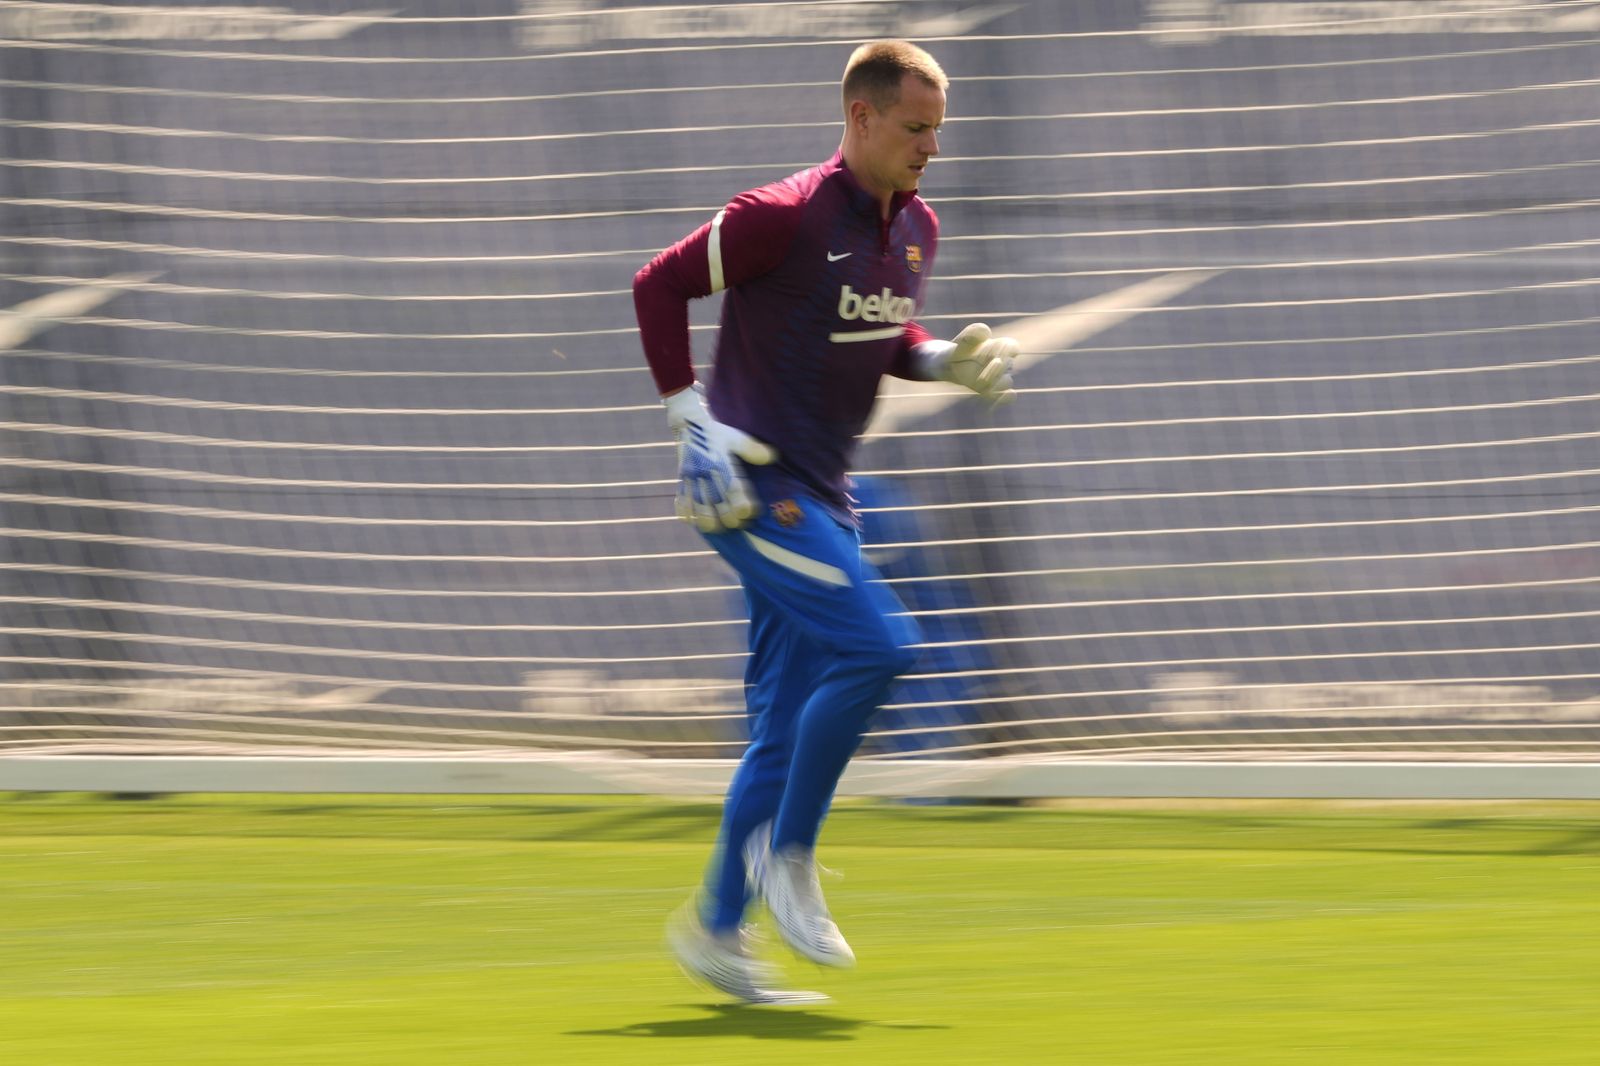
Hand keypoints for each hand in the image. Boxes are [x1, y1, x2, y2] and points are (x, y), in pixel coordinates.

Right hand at [663, 386, 777, 531]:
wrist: (688, 424)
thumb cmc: (717, 434)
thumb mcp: (736, 438)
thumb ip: (752, 449)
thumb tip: (773, 456)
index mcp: (721, 463)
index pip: (732, 489)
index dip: (741, 505)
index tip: (749, 512)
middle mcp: (705, 473)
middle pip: (717, 505)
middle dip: (729, 518)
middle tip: (738, 523)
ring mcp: (691, 479)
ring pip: (698, 509)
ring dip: (708, 522)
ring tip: (718, 527)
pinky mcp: (681, 481)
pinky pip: (681, 502)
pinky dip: (686, 514)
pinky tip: (693, 520)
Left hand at [929, 323, 1017, 406]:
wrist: (950, 364)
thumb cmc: (961, 349)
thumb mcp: (964, 338)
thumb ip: (975, 332)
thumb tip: (985, 331)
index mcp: (1002, 347)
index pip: (1012, 347)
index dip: (1003, 349)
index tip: (987, 348)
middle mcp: (1004, 363)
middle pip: (1008, 365)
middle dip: (994, 365)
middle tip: (979, 361)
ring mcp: (1000, 378)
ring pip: (1006, 382)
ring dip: (994, 380)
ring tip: (979, 380)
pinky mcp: (994, 392)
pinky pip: (1008, 397)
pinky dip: (1003, 398)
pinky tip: (991, 394)